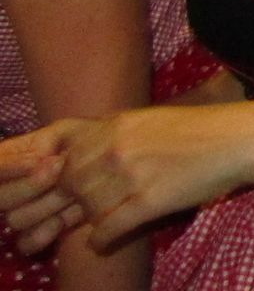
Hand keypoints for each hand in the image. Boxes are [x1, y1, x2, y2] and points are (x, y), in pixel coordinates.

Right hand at [0, 129, 81, 253]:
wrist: (118, 166)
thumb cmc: (91, 142)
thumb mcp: (66, 133)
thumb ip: (38, 145)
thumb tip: (30, 163)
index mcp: (10, 162)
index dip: (10, 168)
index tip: (43, 160)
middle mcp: (10, 189)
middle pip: (3, 197)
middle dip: (33, 185)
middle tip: (61, 170)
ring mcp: (23, 213)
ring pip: (16, 218)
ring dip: (47, 205)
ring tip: (73, 192)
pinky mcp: (37, 235)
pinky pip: (26, 242)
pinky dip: (45, 233)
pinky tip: (63, 221)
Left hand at [43, 104, 253, 249]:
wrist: (245, 139)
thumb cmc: (204, 129)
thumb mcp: (153, 119)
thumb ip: (117, 133)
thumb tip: (85, 154)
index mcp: (117, 124)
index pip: (64, 154)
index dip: (57, 176)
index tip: (63, 188)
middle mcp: (118, 147)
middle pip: (71, 183)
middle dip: (70, 200)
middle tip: (78, 210)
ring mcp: (133, 174)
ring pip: (88, 207)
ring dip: (90, 219)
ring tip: (101, 222)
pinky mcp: (151, 200)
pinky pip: (109, 227)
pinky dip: (100, 239)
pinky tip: (102, 243)